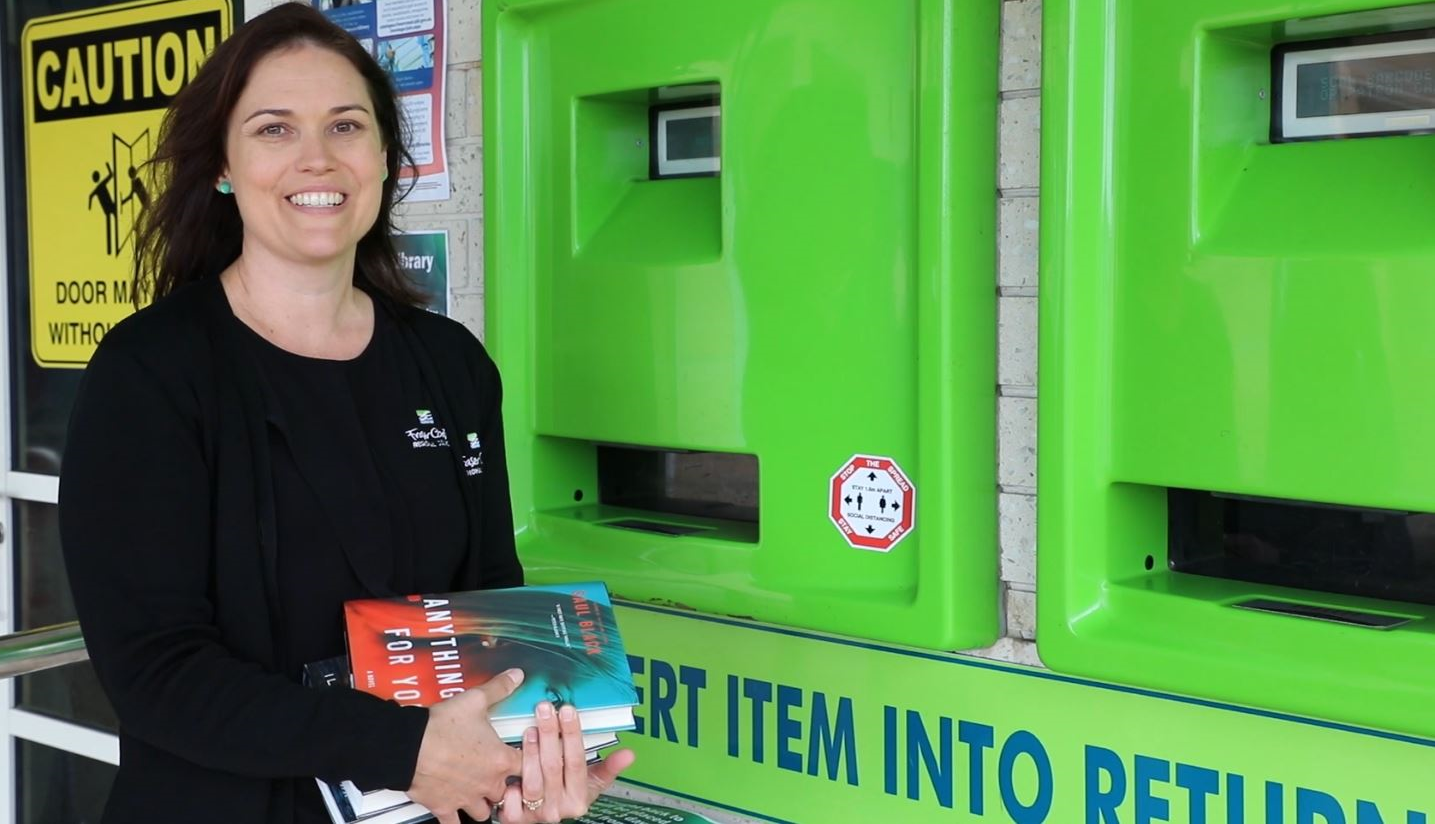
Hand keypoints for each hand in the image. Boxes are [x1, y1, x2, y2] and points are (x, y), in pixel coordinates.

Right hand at [407, 669, 526, 823]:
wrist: (407, 746)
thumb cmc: (440, 726)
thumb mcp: (475, 700)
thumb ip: (499, 688)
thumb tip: (516, 676)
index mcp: (500, 759)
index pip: (529, 768)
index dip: (528, 764)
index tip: (525, 762)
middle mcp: (487, 783)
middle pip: (507, 793)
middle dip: (504, 786)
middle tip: (499, 778)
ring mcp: (466, 798)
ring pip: (485, 811)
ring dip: (484, 804)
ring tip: (480, 794)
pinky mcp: (445, 807)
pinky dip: (456, 820)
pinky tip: (456, 815)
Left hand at [498, 702, 636, 823]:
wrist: (539, 820)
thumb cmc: (566, 796)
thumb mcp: (589, 785)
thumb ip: (607, 768)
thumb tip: (629, 754)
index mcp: (579, 798)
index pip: (577, 762)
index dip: (573, 735)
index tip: (567, 710)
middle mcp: (559, 807)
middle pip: (553, 767)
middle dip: (549, 734)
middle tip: (545, 708)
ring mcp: (536, 814)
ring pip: (532, 781)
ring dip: (529, 752)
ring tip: (530, 728)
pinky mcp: (515, 818)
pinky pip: (511, 800)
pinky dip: (511, 781)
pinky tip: (510, 759)